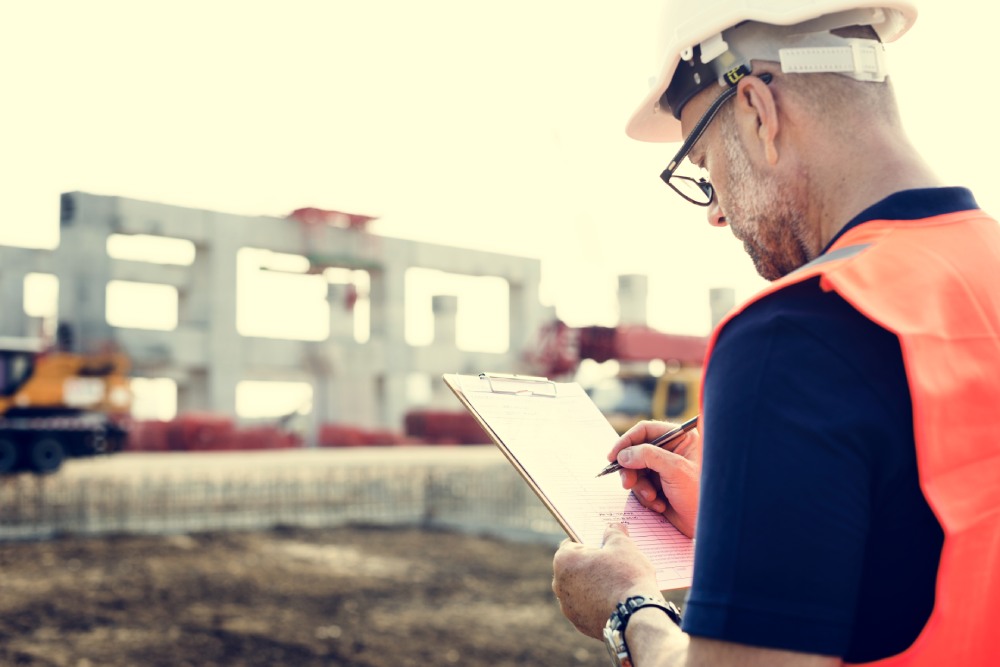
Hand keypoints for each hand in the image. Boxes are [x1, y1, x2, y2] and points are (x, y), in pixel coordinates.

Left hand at [552, 523, 659, 638]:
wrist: (636, 617)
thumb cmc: (627, 576)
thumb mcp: (623, 546)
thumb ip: (614, 533)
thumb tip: (613, 528)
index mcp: (564, 561)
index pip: (572, 544)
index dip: (589, 541)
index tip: (602, 543)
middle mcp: (559, 584)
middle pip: (574, 568)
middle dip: (590, 564)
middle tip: (612, 562)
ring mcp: (568, 607)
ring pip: (580, 589)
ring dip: (593, 585)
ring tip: (616, 583)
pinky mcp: (580, 624)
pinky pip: (587, 608)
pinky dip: (598, 604)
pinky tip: (615, 601)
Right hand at [609, 420, 700, 537]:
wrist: (706, 525)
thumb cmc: (700, 495)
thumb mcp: (675, 470)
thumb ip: (648, 456)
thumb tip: (623, 455)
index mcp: (680, 439)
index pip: (646, 431)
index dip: (627, 441)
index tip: (613, 456)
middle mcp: (670, 451)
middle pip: (636, 451)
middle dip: (631, 469)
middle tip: (628, 483)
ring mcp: (663, 470)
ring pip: (635, 471)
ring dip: (639, 486)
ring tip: (652, 498)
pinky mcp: (658, 486)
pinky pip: (639, 487)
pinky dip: (645, 497)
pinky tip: (660, 505)